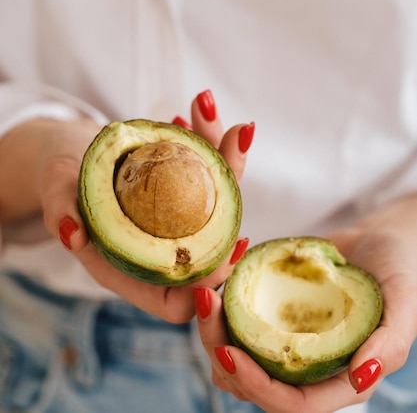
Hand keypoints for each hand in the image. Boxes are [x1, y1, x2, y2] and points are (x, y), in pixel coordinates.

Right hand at [0, 90, 253, 323]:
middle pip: (211, 246)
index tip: (224, 250)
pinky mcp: (183, 185)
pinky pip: (206, 169)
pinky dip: (206, 139)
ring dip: (228, 161)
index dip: (203, 286)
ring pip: (218, 202)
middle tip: (237, 167)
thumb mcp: (55, 192)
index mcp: (129, 267)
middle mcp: (161, 246)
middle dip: (233, 205)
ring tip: (232, 126)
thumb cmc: (60, 180)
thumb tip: (72, 235)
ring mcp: (177, 216)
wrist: (71, 154)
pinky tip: (195, 112)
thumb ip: (59, 212)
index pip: (174, 300)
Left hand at [195, 197, 416, 411]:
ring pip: (237, 356)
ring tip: (207, 292)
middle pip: (252, 383)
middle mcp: (309, 368)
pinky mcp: (273, 316)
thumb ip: (390, 343)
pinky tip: (224, 276)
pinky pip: (238, 323)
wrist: (381, 241)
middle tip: (206, 303)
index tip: (229, 351)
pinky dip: (224, 307)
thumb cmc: (399, 270)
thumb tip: (361, 378)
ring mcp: (287, 342)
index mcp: (339, 379)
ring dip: (213, 330)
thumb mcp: (405, 300)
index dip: (257, 386)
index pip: (291, 404)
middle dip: (220, 351)